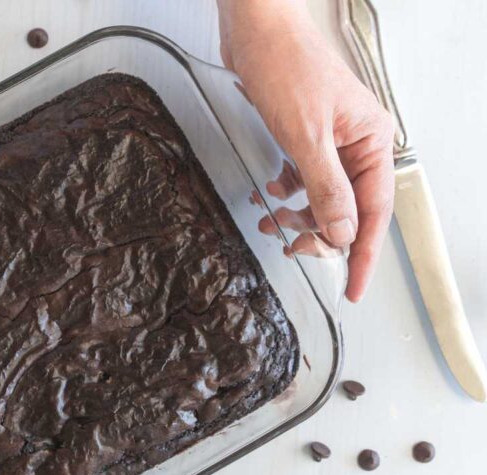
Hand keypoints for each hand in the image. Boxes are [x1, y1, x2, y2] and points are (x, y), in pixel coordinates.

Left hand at [218, 0, 394, 300]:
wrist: (256, 32)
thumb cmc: (287, 68)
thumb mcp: (306, 137)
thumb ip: (326, 189)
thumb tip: (340, 232)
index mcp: (371, 143)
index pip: (373, 213)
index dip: (360, 254)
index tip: (351, 288)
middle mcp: (357, 144)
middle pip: (347, 209)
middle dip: (320, 233)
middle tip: (294, 248)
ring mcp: (331, 142)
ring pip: (323, 197)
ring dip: (298, 215)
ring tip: (272, 221)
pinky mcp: (306, 138)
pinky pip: (304, 179)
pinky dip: (288, 192)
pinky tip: (272, 193)